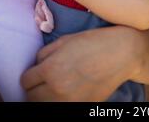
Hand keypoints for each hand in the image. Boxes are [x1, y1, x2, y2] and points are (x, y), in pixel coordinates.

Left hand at [20, 26, 143, 101]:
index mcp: (51, 69)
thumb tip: (36, 65)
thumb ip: (45, 54)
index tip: (37, 71)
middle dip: (36, 86)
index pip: (26, 80)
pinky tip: (68, 92)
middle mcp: (58, 89)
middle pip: (32, 97)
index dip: (31, 73)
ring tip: (55, 86)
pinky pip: (61, 108)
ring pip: (44, 106)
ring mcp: (70, 102)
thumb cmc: (94, 42)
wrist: (122, 53)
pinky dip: (60, 102)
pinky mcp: (82, 107)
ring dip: (45, 97)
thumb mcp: (66, 40)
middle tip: (45, 79)